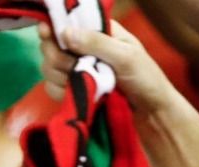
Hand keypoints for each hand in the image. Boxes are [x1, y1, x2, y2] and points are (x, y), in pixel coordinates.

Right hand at [41, 20, 185, 116]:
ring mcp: (77, 70)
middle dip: (57, 57)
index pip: (67, 22)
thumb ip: (96, 43)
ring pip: (49, 68)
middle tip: (73, 66)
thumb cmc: (146, 79)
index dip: (53, 26)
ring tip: (81, 83)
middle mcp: (84, 48)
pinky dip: (60, 92)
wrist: (151, 112)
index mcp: (99, 31)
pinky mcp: (74, 90)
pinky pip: (53, 88)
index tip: (47, 33)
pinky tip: (74, 95)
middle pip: (51, 46)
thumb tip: (64, 32)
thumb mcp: (125, 56)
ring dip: (59, 76)